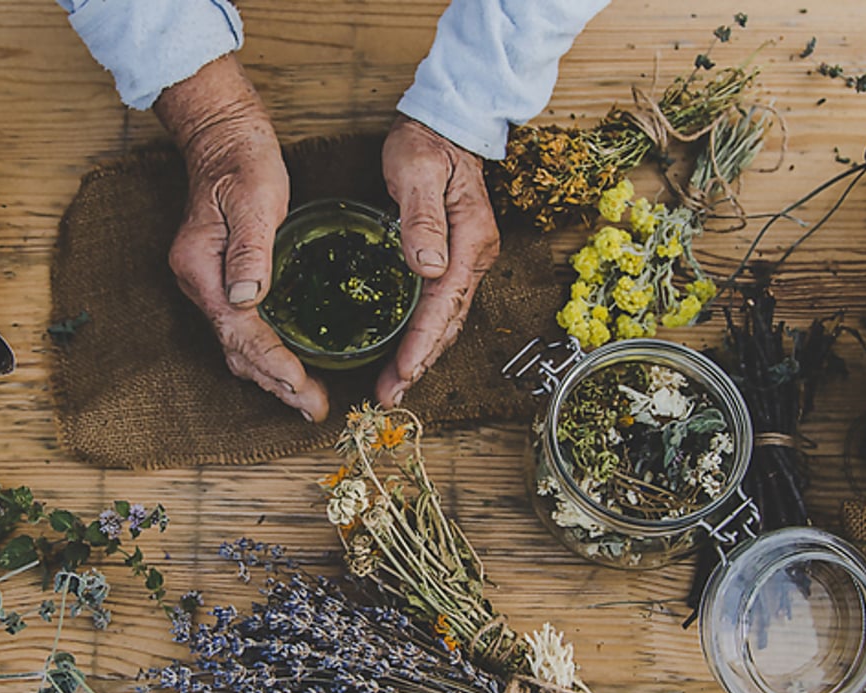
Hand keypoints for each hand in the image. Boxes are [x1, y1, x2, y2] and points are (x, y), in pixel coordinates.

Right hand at [154, 55, 329, 421]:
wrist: (221, 138)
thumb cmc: (241, 163)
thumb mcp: (253, 199)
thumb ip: (250, 249)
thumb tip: (246, 298)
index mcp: (202, 270)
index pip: (240, 332)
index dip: (274, 364)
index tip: (303, 388)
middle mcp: (200, 285)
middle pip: (237, 349)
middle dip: (277, 383)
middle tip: (315, 408)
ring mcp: (210, 286)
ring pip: (239, 345)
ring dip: (273, 376)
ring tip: (308, 400)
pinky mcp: (225, 282)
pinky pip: (245, 330)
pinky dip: (268, 354)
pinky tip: (292, 366)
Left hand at [377, 115, 500, 406]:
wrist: (448, 124)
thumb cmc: (428, 143)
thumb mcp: (418, 171)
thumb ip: (422, 219)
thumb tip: (428, 267)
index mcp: (470, 240)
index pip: (444, 303)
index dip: (422, 342)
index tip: (403, 372)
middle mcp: (475, 256)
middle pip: (448, 322)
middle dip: (420, 363)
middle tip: (389, 395)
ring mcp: (468, 259)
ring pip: (446, 319)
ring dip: (422, 355)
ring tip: (394, 386)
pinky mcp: (455, 258)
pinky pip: (441, 306)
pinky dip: (424, 334)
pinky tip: (405, 352)